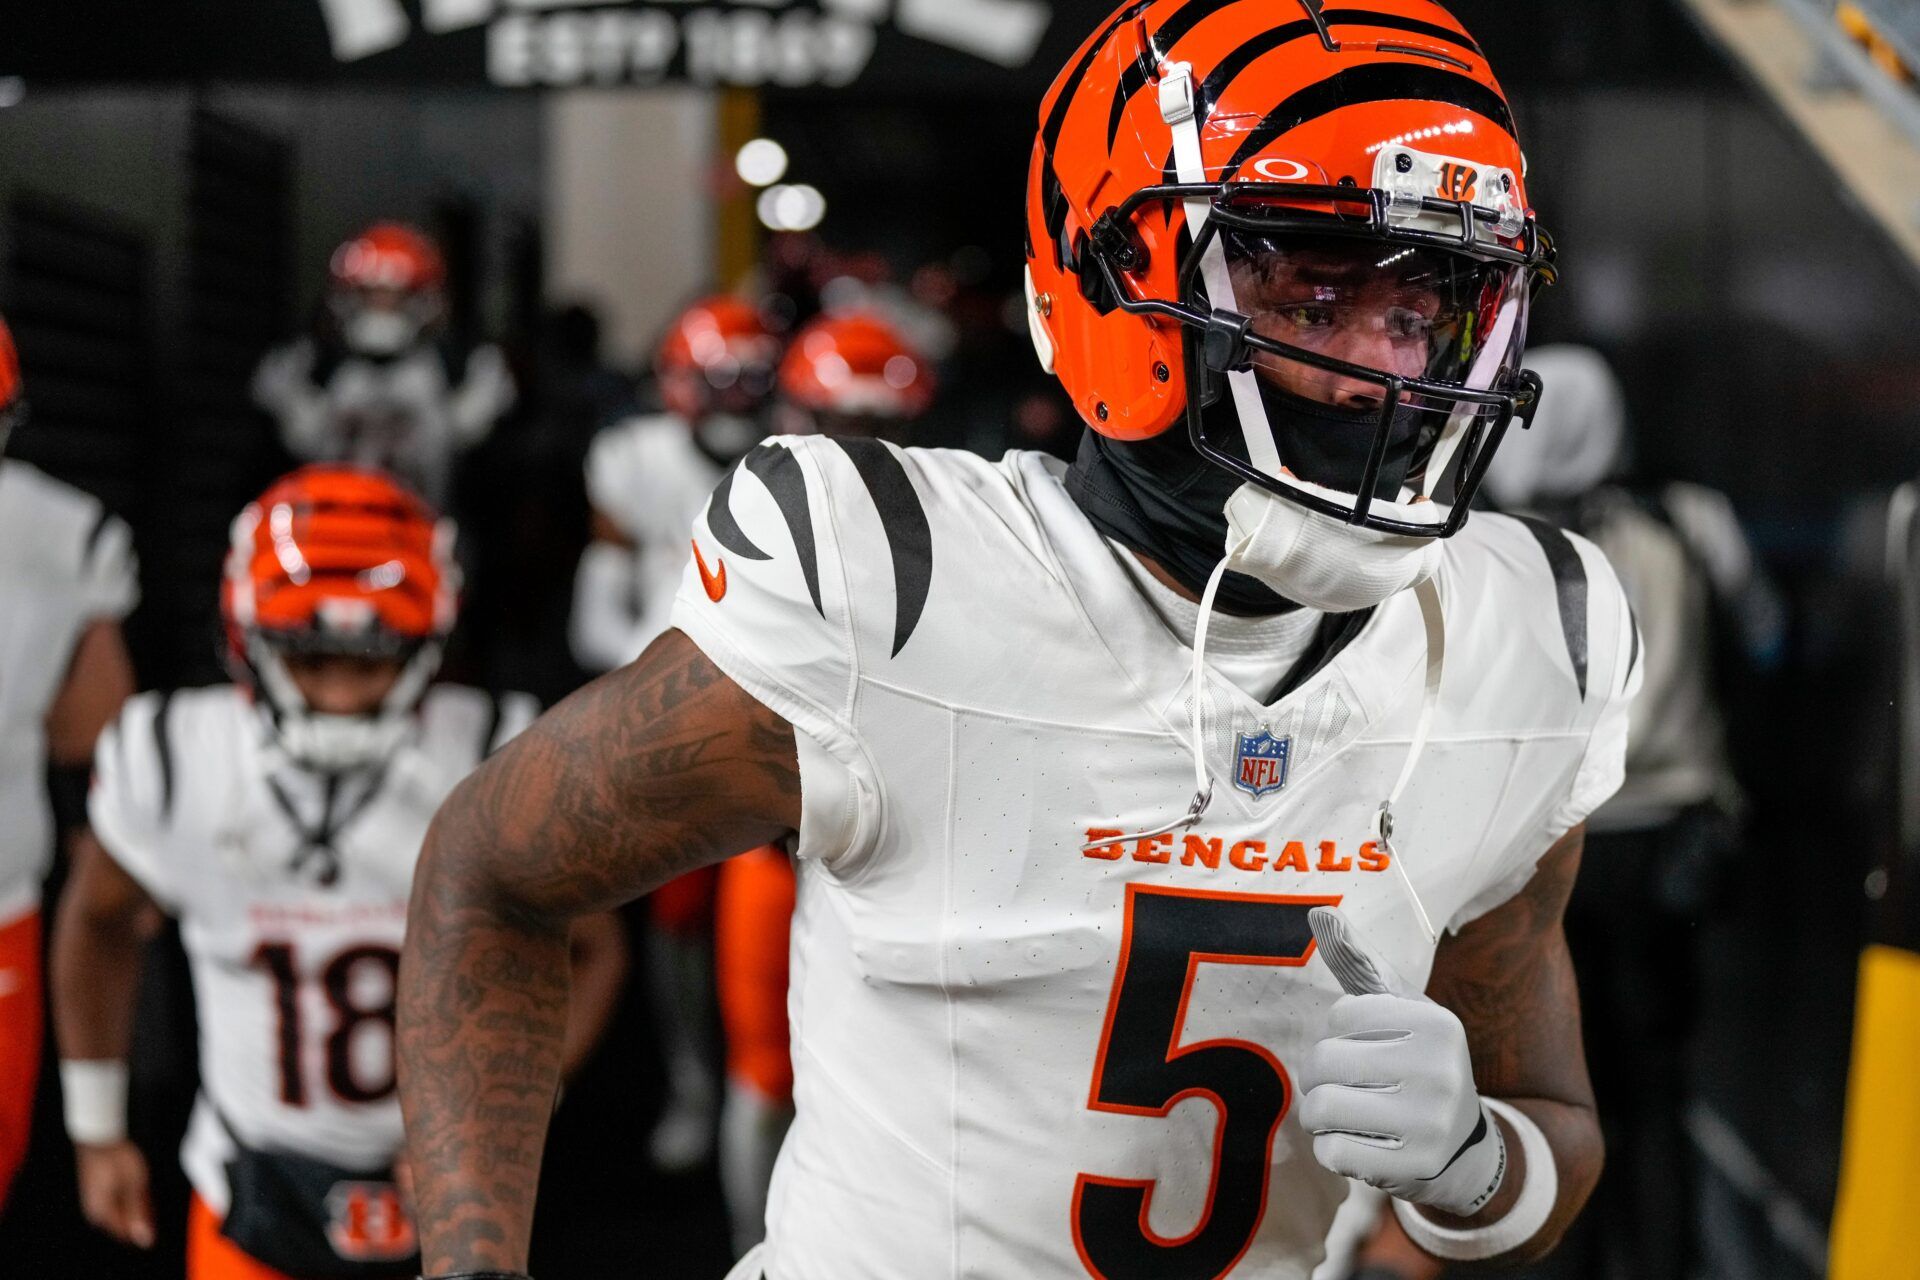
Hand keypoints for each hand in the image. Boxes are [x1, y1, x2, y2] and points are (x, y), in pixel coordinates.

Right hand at [74, 1140, 154, 1248]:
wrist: (100, 1135)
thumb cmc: (116, 1157)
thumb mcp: (135, 1185)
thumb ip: (139, 1212)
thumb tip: (145, 1239)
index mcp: (102, 1213)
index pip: (126, 1233)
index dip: (144, 1226)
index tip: (153, 1210)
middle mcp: (96, 1210)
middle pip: (124, 1222)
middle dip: (141, 1212)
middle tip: (146, 1191)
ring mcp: (96, 1199)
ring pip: (123, 1209)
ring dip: (137, 1201)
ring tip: (141, 1183)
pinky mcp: (99, 1189)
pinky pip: (118, 1198)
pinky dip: (130, 1193)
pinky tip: (136, 1181)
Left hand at [1298, 908, 1504, 1216]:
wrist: (1459, 1147)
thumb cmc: (1415, 1063)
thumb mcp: (1400, 1010)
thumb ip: (1358, 963)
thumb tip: (1318, 911)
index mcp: (1435, 1023)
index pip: (1341, 1015)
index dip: (1340, 1034)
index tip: (1365, 1046)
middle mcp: (1439, 1070)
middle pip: (1324, 1062)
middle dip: (1319, 1076)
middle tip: (1344, 1086)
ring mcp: (1429, 1123)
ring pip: (1321, 1108)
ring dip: (1319, 1115)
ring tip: (1343, 1114)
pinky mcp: (1412, 1168)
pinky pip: (1332, 1152)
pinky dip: (1332, 1150)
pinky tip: (1359, 1143)